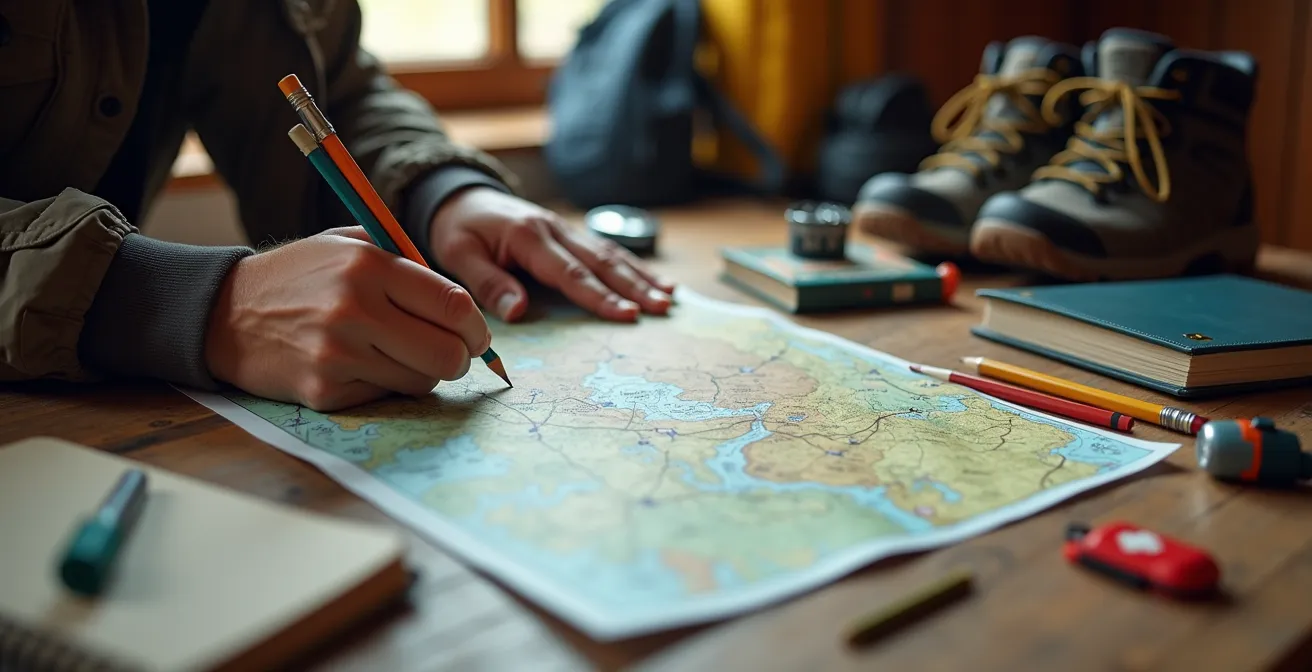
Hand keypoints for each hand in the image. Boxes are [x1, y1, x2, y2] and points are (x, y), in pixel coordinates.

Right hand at [204, 227, 490, 410]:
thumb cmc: (299, 276)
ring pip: (422, 381)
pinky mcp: (324, 390)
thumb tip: (463, 305)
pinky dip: (386, 384)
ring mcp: (338, 354)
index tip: (477, 335)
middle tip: (452, 354)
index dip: (476, 327)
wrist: (225, 313)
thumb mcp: (348, 245)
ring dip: (423, 373)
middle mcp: (355, 310)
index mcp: (368, 266)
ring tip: (400, 355)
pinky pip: (386, 395)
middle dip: (460, 358)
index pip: (453, 304)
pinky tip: (362, 365)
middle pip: (448, 353)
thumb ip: (406, 263)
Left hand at [428, 188, 675, 322]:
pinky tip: (656, 279)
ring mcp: (565, 229)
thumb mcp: (458, 256)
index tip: (627, 313)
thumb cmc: (458, 230)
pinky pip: (605, 250)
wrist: (460, 197)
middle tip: (661, 308)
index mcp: (528, 237)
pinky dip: (633, 266)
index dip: (599, 296)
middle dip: (634, 286)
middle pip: (600, 261)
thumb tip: (519, 312)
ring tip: (670, 296)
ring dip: (641, 276)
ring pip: (609, 254)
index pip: (569, 273)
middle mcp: (554, 229)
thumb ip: (488, 283)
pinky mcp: (570, 233)